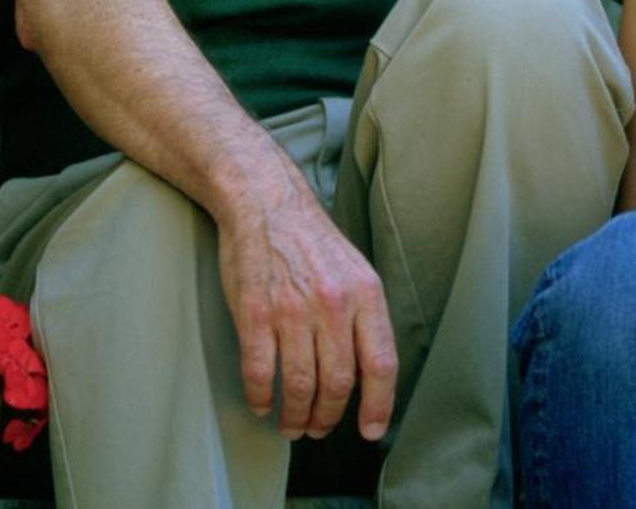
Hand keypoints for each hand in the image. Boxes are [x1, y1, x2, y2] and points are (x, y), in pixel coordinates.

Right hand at [215, 182, 397, 441]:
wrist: (266, 203)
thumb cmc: (311, 242)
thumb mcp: (355, 270)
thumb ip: (364, 315)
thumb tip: (371, 369)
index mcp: (365, 294)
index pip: (380, 363)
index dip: (379, 404)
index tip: (371, 431)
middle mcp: (333, 304)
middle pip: (338, 382)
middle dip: (329, 417)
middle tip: (319, 430)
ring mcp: (292, 310)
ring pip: (300, 384)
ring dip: (296, 415)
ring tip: (293, 425)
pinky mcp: (255, 313)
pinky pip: (260, 371)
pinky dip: (262, 397)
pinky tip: (263, 404)